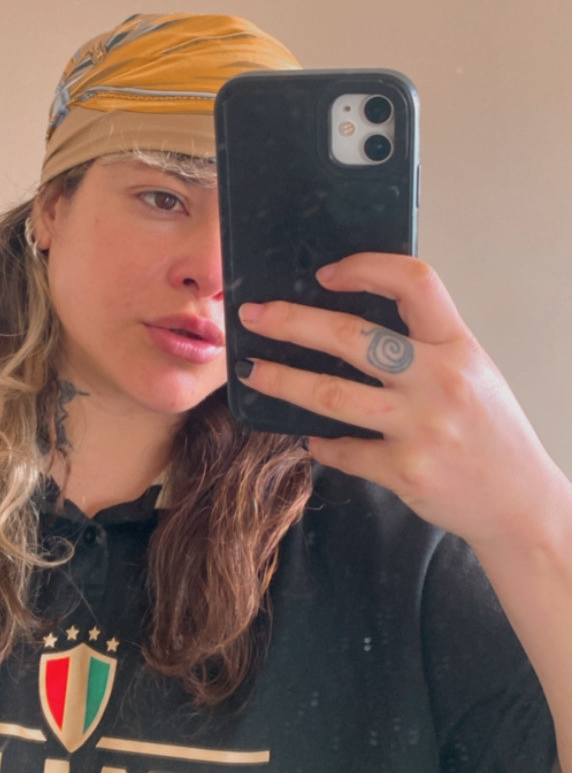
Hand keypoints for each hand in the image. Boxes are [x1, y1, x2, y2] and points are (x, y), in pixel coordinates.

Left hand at [237, 253, 557, 549]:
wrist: (521, 504)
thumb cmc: (492, 433)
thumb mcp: (473, 372)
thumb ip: (425, 346)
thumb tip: (348, 326)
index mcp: (458, 346)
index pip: (414, 282)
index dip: (364, 268)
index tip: (325, 274)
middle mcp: (440, 380)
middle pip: (350, 335)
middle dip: (291, 322)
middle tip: (254, 315)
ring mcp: (421, 427)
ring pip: (330, 394)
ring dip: (282, 381)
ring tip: (253, 373)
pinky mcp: (405, 471)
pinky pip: (343, 450)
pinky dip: (321, 444)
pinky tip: (311, 440)